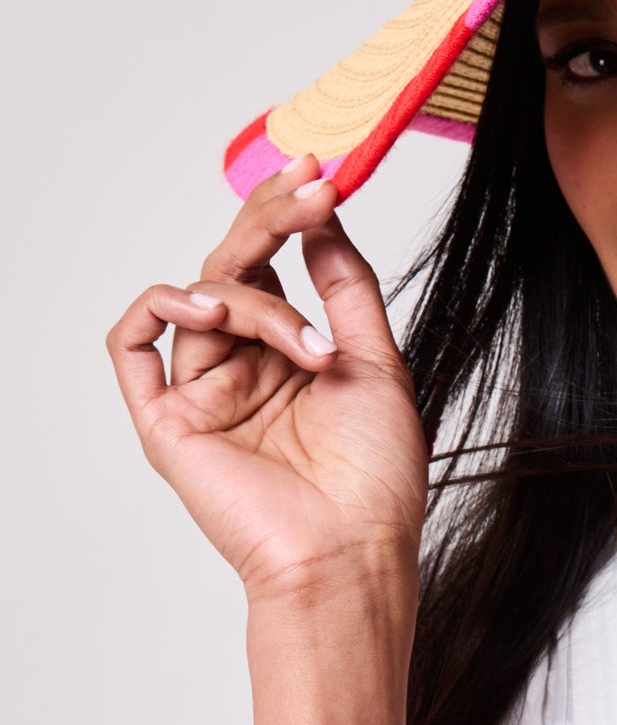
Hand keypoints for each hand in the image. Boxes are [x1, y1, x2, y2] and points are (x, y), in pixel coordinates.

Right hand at [106, 154, 429, 602]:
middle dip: (271, 220)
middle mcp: (243, 368)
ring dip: (258, 301)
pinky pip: (132, 343)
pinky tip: (210, 308)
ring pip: (203, 296)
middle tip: (311, 187)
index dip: (290, 215)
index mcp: (290, 355)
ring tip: (312, 349)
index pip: (274, 266)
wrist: (353, 552)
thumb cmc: (374, 479)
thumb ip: (347, 286)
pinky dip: (164, 306)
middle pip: (233, 266)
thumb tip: (325, 216)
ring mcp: (203, 392)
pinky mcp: (167, 421)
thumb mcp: (377, 362)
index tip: (323, 171)